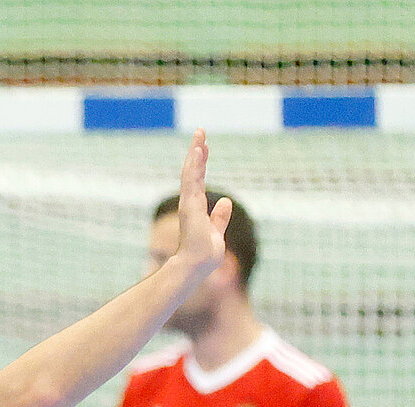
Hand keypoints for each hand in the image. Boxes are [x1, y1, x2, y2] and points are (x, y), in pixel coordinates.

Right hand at [170, 129, 233, 279]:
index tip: (204, 148)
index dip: (201, 163)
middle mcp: (190, 202)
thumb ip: (220, 217)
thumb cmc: (204, 254)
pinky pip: (191, 180)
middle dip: (197, 151)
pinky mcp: (190, 205)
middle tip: (201, 132)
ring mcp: (189, 202)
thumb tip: (226, 201)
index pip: (199, 180)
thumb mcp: (216, 231)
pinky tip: (198, 150)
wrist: (195, 266)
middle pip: (193, 171)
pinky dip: (194, 164)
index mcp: (196, 208)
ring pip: (191, 171)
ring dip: (195, 152)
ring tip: (200, 134)